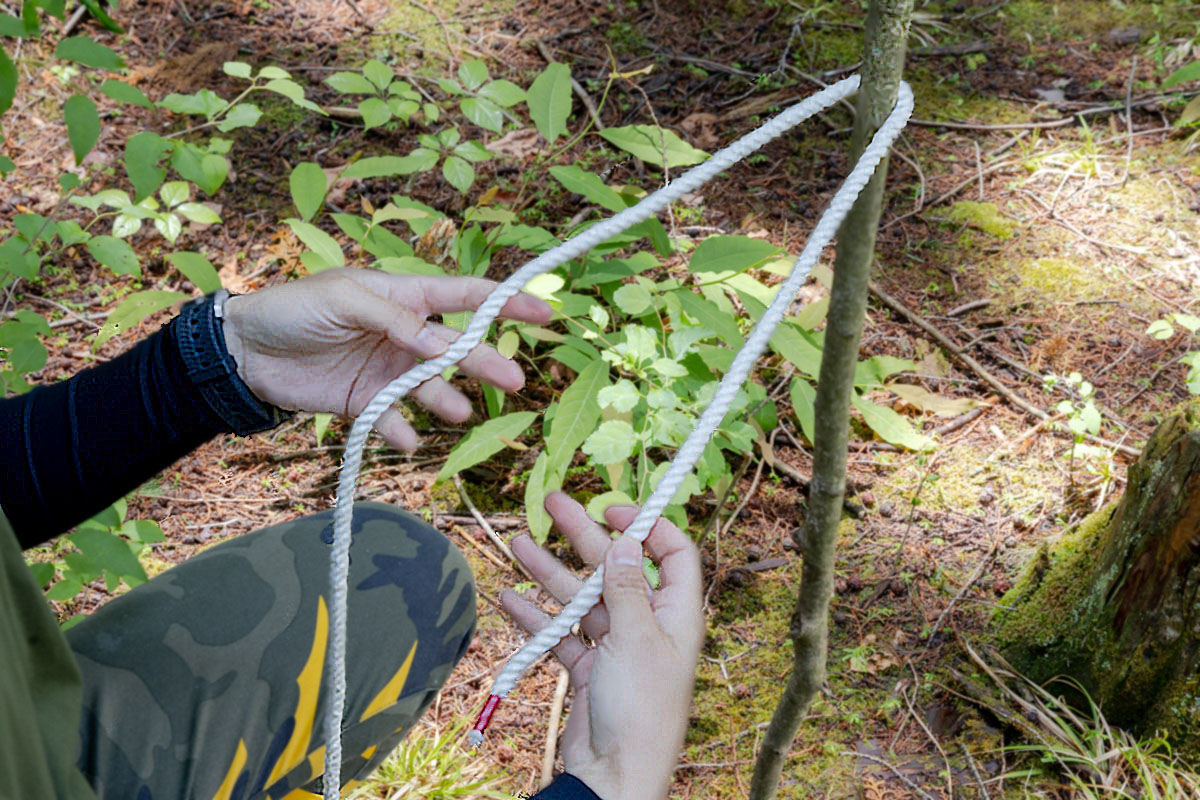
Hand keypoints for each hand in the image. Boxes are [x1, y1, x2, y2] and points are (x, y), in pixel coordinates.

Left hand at [220, 268, 551, 450]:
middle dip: (486, 362)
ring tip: (457, 414)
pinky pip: (393, 421)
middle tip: (515, 380)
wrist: (244, 351)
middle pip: (456, 349)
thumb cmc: (293, 308)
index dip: (505, 301)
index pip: (464, 296)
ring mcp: (387, 371)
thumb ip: (398, 321)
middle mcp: (404, 335)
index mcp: (403, 297)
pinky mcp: (365, 402)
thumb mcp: (346, 300)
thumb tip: (443, 345)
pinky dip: (402, 432)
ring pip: (429, 389)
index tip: (543, 309)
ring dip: (445, 401)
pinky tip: (409, 440)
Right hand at [502, 492, 703, 799]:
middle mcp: (647, 625)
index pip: (671, 554)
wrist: (614, 777)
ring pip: (581, 598)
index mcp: (674, 614)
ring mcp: (616, 648)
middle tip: (551, 503)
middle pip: (615, 567)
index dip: (647, 526)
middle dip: (582, 535)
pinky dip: (537, 617)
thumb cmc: (640, 710)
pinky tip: (508, 597)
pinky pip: (562, 634)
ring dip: (550, 572)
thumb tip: (628, 542)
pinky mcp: (589, 670)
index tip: (613, 508)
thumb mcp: (635, 639)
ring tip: (517, 544)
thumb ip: (627, 588)